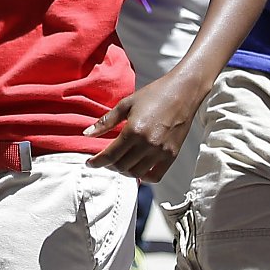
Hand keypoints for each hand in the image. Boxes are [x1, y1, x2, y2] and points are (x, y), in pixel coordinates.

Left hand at [86, 71, 205, 180]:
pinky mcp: (172, 155)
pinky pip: (155, 176)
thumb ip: (106, 121)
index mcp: (134, 130)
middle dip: (109, 165)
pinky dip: (144, 176)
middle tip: (106, 159)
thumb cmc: (154, 94)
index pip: (110, 155)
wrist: (183, 92)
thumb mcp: (126, 103)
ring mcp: (161, 151)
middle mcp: (148, 144)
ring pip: (136, 173)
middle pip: (121, 166)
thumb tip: (86, 134)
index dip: (97, 162)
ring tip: (120, 162)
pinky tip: (138, 168)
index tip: (90, 163)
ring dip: (124, 171)